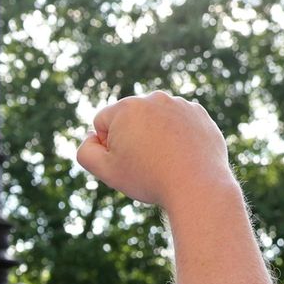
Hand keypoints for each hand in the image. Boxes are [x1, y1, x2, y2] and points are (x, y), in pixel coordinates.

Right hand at [76, 91, 236, 211]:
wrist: (196, 185)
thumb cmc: (148, 178)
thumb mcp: (105, 170)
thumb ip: (85, 151)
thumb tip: (92, 136)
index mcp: (127, 107)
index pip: (102, 123)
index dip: (107, 146)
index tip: (125, 161)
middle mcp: (153, 98)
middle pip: (129, 119)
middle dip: (131, 137)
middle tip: (145, 162)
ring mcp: (179, 104)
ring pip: (154, 120)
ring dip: (153, 136)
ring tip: (164, 160)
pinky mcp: (198, 113)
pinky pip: (177, 123)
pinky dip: (176, 136)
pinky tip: (180, 155)